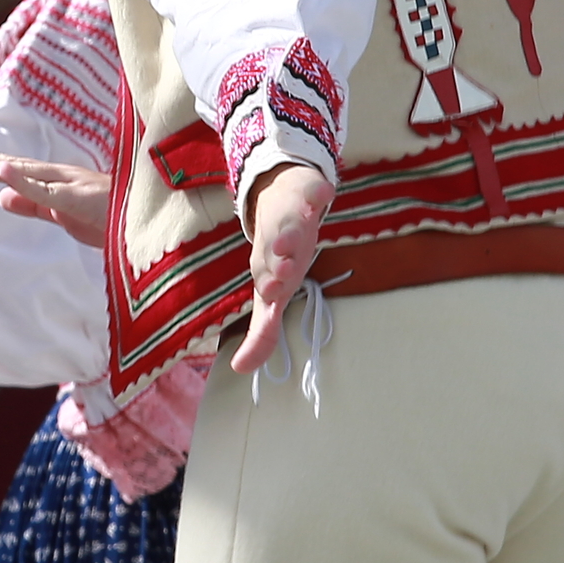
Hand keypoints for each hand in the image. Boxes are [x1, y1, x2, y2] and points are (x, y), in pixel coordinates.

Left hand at [0, 144, 110, 248]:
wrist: (152, 221)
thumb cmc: (114, 217)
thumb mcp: (64, 214)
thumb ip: (34, 205)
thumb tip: (2, 197)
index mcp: (57, 182)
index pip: (17, 171)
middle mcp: (61, 177)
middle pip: (16, 166)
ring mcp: (71, 185)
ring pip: (28, 173)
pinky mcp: (79, 199)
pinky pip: (48, 190)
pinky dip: (24, 181)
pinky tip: (4, 174)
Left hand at [229, 162, 332, 372]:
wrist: (280, 199)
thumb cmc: (279, 258)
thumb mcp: (273, 295)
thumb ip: (262, 333)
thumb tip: (240, 370)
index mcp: (266, 266)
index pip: (267, 276)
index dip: (269, 283)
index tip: (269, 292)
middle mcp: (275, 242)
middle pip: (275, 251)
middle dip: (277, 260)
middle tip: (280, 269)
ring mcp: (291, 217)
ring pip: (290, 223)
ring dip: (290, 231)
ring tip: (288, 239)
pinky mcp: (307, 195)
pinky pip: (313, 192)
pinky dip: (317, 193)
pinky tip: (323, 194)